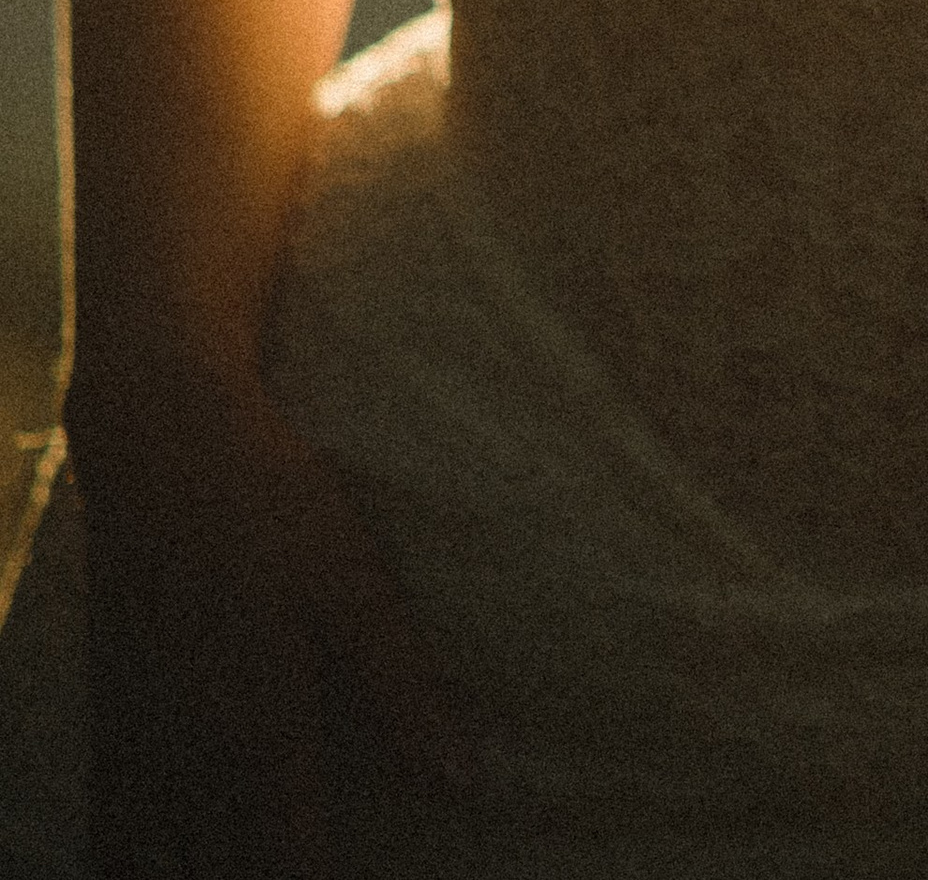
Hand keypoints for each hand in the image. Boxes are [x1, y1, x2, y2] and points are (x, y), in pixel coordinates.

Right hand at [71, 355, 458, 877]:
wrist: (160, 441)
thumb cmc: (270, 503)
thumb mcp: (353, 584)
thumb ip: (406, 689)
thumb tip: (467, 783)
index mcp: (263, 733)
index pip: (294, 869)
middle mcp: (195, 755)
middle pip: (225, 874)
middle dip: (267, 879)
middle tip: (313, 871)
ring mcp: (144, 738)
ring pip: (162, 860)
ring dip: (200, 872)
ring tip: (244, 871)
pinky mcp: (112, 709)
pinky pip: (111, 820)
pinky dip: (131, 859)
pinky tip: (147, 868)